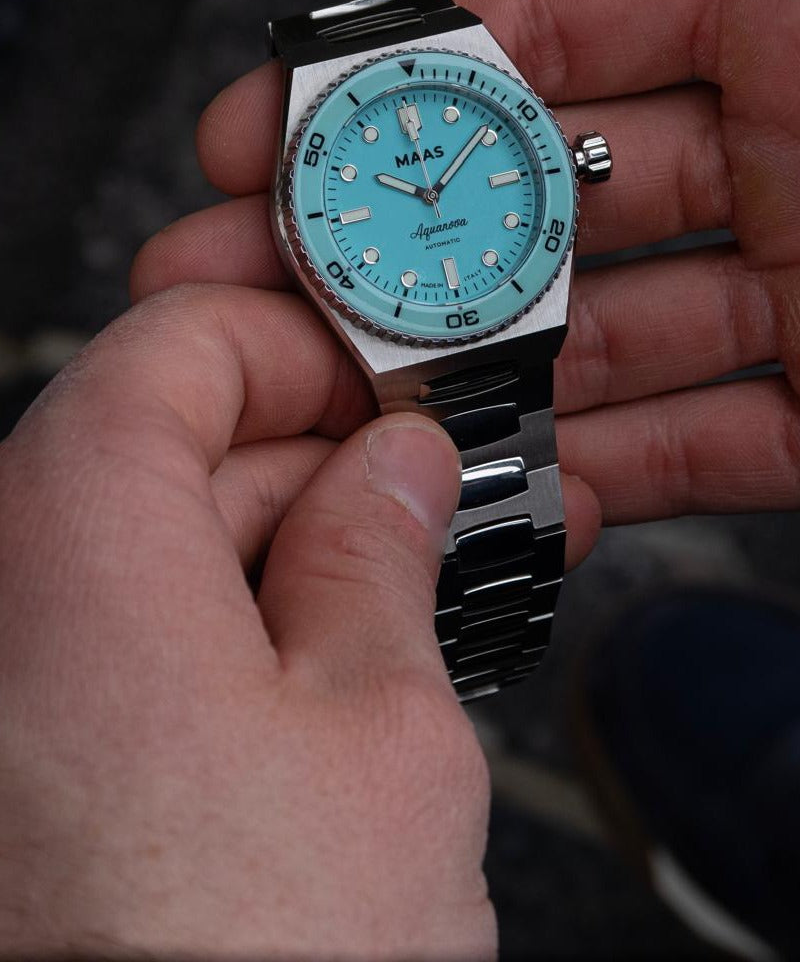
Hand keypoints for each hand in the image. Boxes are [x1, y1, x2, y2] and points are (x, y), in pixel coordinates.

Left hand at [0, 286, 493, 957]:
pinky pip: (127, 646)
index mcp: (69, 537)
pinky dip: (234, 636)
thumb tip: (393, 468)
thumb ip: (381, 556)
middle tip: (445, 491)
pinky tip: (344, 664)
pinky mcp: (26, 766)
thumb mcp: (381, 734)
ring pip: (155, 553)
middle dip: (320, 460)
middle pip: (168, 445)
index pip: (176, 342)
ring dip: (292, 556)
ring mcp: (4, 687)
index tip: (395, 380)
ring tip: (424, 585)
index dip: (303, 342)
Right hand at [132, 0, 799, 541]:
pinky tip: (496, 484)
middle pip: (552, 197)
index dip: (415, 67)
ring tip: (319, 397)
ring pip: (604, 335)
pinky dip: (606, 476)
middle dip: (392, 241)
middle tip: (244, 270)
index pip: (568, 25)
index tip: (275, 110)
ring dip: (466, 372)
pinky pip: (709, 453)